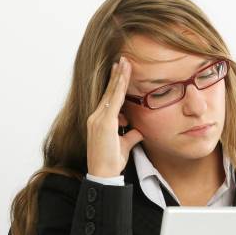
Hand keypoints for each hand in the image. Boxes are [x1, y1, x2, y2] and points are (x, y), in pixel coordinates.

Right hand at [87, 55, 142, 176]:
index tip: (121, 70)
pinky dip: (119, 88)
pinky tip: (124, 77)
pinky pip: (113, 101)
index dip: (116, 83)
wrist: (103, 174)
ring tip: (125, 62)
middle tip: (123, 59)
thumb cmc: (111, 162)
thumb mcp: (125, 145)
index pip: (110, 98)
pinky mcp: (103, 123)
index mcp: (100, 121)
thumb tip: (139, 130)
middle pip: (109, 92)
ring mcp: (98, 119)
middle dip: (117, 75)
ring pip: (111, 93)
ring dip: (119, 77)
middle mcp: (96, 117)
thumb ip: (131, 135)